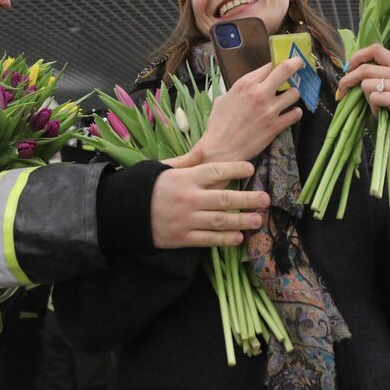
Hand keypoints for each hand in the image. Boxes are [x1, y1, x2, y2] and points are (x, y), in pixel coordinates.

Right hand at [151, 161, 268, 247]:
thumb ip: (185, 162)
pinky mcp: (182, 238)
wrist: (123, 213)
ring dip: (242, 221)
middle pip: (225, 198)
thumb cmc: (146, 188)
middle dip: (248, 199)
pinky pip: (208, 240)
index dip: (235, 169)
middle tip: (265, 199)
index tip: (250, 168)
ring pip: (220, 221)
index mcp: (185, 178)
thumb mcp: (162, 169)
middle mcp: (189, 199)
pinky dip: (224, 239)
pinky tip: (238, 238)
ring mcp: (186, 220)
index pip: (216, 171)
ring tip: (258, 220)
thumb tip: (204, 150)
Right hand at [194, 57, 304, 162]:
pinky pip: (296, 114)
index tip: (280, 66)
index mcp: (245, 84)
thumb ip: (238, 90)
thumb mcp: (222, 99)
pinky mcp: (276, 125)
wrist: (220, 149)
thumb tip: (247, 88)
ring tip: (288, 99)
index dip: (275, 65)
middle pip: (286, 70)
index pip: (268, 66)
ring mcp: (270, 109)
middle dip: (295, 64)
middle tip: (299, 64)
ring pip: (294, 93)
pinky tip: (290, 114)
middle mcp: (259, 93)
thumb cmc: (218, 125)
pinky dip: (295, 113)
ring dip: (293, 95)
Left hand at [336, 44, 389, 216]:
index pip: (375, 49)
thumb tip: (348, 68)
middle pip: (366, 68)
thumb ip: (374, 76)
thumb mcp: (386, 90)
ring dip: (364, 97)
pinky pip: (373, 97)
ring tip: (375, 107)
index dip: (357, 57)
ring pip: (367, 83)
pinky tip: (382, 113)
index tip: (347, 69)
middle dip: (348, 80)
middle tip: (341, 92)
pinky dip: (372, 107)